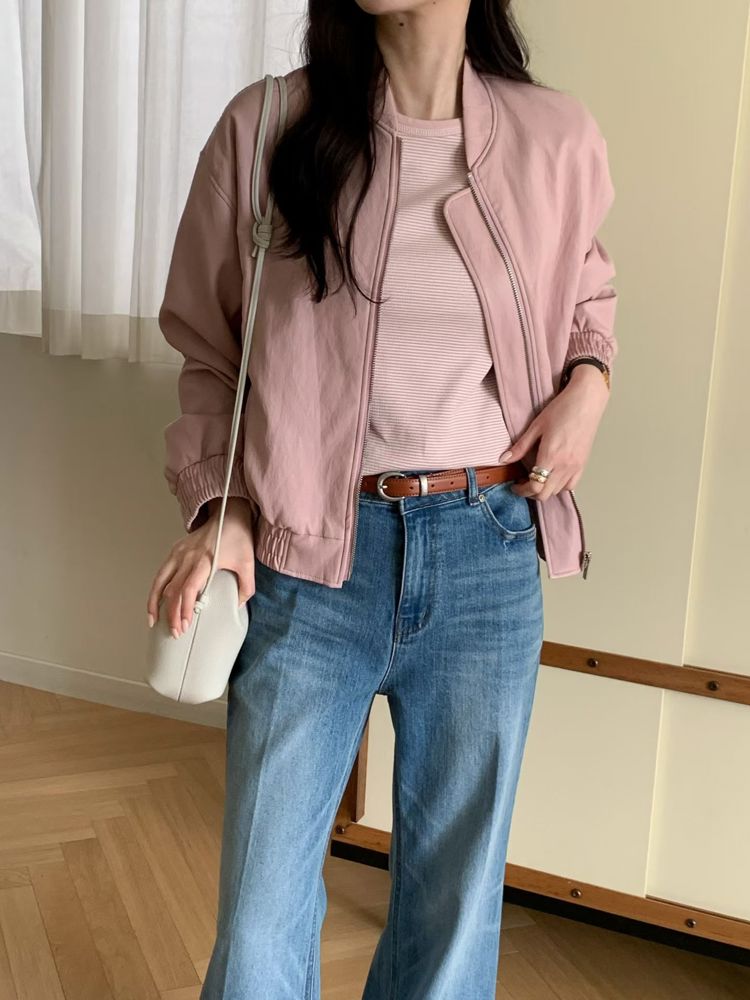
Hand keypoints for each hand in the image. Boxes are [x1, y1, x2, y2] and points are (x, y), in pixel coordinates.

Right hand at [146, 498, 255, 637]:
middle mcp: (188, 557)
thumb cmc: (238, 538)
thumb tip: (237, 606)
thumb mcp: (248, 564)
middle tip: (176, 632)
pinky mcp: (175, 551)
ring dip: (156, 604)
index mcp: (205, 561)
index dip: (184, 608)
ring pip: (161, 582)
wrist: (229, 514)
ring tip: (155, 622)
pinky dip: (155, 590)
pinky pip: (161, 574)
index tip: (185, 624)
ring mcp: (179, 553)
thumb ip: (246, 588)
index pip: (189, 589)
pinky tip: (154, 603)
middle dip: (172, 614)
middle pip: (173, 590)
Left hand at [499, 364, 609, 500]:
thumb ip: (520, 446)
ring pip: (557, 491)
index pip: (535, 486)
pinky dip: (560, 486)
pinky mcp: (583, 464)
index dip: (522, 490)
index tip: (515, 485)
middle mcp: (564, 465)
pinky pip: (571, 485)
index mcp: (550, 456)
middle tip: (522, 484)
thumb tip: (504, 459)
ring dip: (545, 489)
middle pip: (545, 494)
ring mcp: (576, 466)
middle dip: (530, 492)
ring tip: (537, 478)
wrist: (586, 401)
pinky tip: (553, 476)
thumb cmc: (562, 409)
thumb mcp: (536, 426)